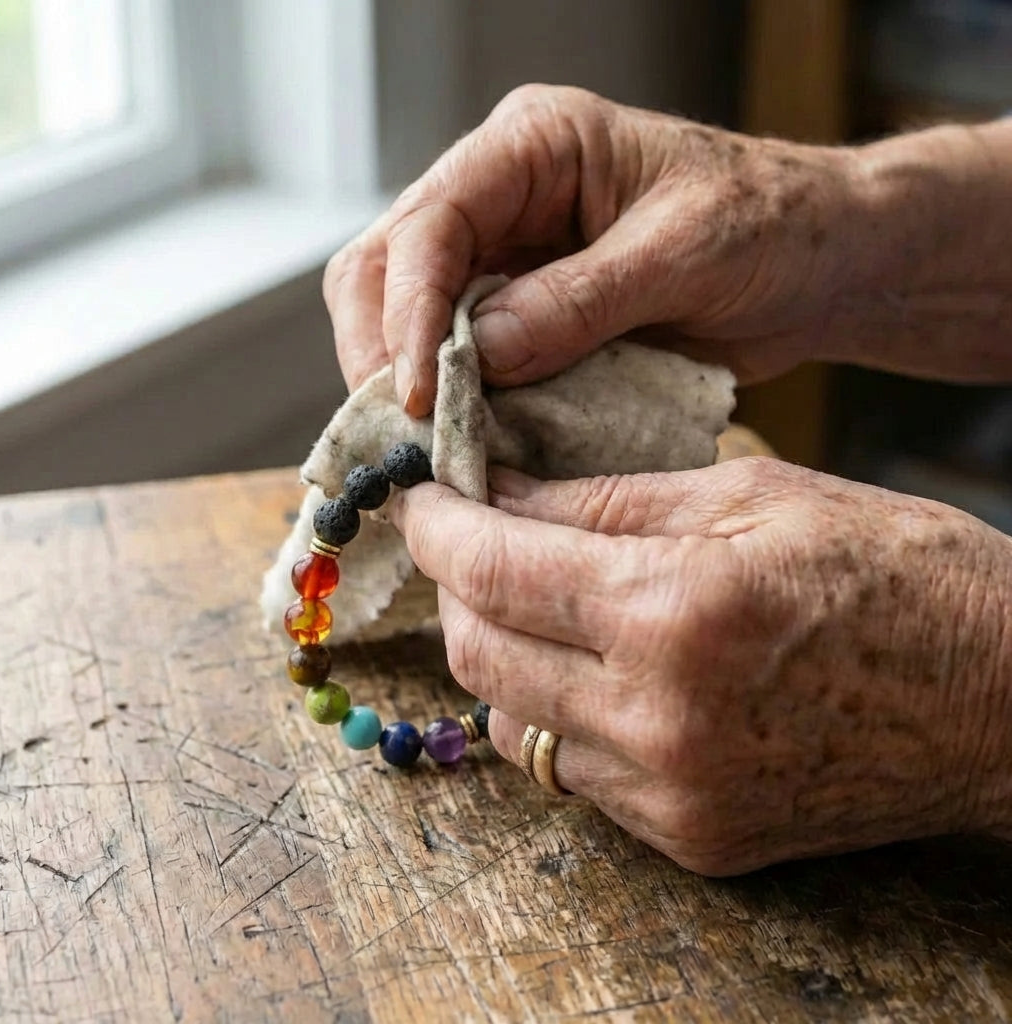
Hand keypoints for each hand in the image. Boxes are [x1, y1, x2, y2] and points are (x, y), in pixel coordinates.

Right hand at [325, 84, 864, 413]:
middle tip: (402, 430)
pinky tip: (465, 441)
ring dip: (408, 383)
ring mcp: (508, 260)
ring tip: (427, 445)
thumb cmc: (771, 225)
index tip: (415, 391)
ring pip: (408, 318)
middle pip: (388, 267)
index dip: (408, 309)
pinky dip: (455, 404)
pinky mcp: (525, 317)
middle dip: (383, 350)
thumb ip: (579, 301)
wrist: (817, 264)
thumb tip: (478, 355)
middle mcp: (503, 197)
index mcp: (534, 147)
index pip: (431, 221)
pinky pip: (461, 360)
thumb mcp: (684, 252)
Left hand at [390, 459, 1011, 874]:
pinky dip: (558, 711)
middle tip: (473, 539)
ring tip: (535, 600)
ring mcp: (672, 794)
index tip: (419, 498)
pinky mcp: (691, 838)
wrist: (1004, 701)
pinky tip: (595, 666)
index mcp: (677, 610)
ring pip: (512, 721)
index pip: (494, 568)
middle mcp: (659, 718)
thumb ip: (608, 501)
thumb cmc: (898, 573)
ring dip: (501, 653)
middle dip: (456, 587)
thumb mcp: (752, 497)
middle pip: (479, 653)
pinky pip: (574, 772)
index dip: (438, 526)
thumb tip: (501, 493)